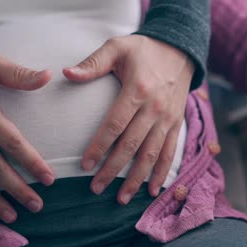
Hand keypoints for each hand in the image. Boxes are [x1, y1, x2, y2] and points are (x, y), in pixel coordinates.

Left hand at [63, 35, 193, 204]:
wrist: (180, 49)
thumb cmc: (143, 49)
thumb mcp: (117, 47)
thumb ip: (93, 63)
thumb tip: (66, 73)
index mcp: (137, 90)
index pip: (114, 124)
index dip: (99, 146)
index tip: (84, 165)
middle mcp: (155, 107)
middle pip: (131, 145)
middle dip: (113, 170)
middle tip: (95, 188)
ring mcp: (168, 118)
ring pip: (151, 154)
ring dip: (137, 179)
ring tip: (121, 199)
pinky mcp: (177, 123)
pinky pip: (170, 152)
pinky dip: (162, 173)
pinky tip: (153, 190)